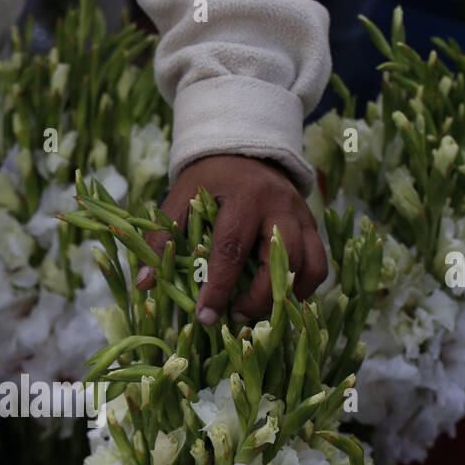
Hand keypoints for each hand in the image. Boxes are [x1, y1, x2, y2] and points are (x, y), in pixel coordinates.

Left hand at [139, 155, 327, 324]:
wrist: (244, 148)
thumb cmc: (209, 178)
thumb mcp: (181, 197)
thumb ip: (163, 237)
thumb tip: (144, 283)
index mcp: (243, 196)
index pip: (232, 249)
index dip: (219, 287)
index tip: (205, 316)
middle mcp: (279, 205)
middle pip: (281, 260)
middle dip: (259, 298)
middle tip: (235, 316)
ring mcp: (301, 215)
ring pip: (310, 264)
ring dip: (286, 296)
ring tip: (259, 311)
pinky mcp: (311, 225)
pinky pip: (319, 263)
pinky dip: (304, 287)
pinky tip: (278, 299)